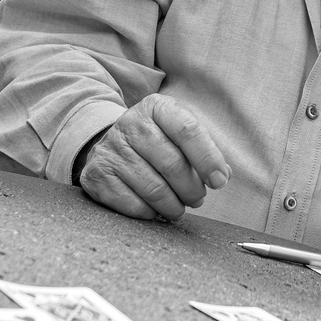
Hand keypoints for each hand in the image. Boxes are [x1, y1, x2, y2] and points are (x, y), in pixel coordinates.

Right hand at [78, 93, 230, 220]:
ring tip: (180, 207)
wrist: (110, 143)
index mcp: (157, 107)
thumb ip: (204, 150)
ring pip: (154, 188)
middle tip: (198, 198)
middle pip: (172, 163)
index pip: (187, 130)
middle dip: (192, 189)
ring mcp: (111, 149)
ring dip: (173, 205)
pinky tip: (155, 210)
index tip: (219, 181)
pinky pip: (132, 204)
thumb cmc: (155, 140)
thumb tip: (222, 175)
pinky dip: (150, 213)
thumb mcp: (178, 133)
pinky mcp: (97, 176)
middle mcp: (131, 123)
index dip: (207, 158)